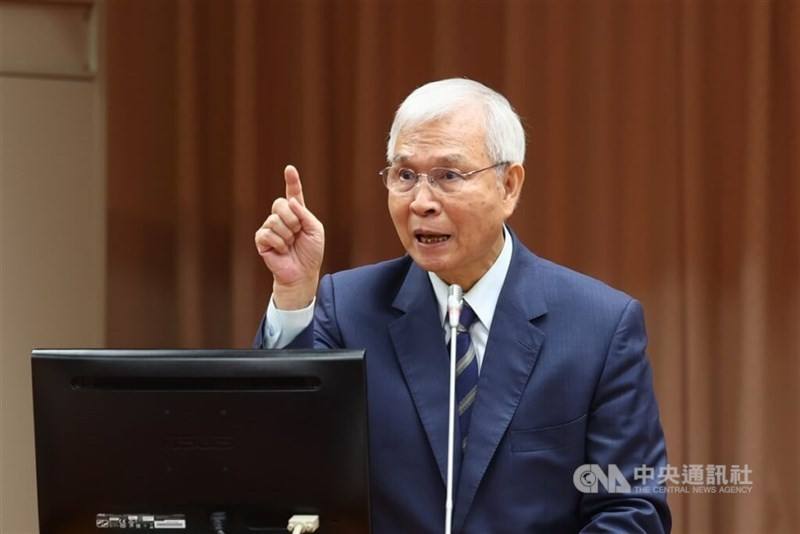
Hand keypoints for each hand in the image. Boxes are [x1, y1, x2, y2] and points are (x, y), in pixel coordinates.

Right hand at [255, 165, 324, 308]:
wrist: (302, 273)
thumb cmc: (310, 252)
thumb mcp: (315, 230)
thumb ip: (305, 213)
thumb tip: (290, 201)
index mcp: (297, 213)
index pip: (293, 193)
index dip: (292, 181)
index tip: (290, 169)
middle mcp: (282, 217)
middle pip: (280, 203)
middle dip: (292, 220)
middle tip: (297, 233)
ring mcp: (270, 227)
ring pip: (275, 220)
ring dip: (287, 235)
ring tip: (290, 245)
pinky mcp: (261, 239)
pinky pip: (267, 233)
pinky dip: (279, 243)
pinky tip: (282, 250)